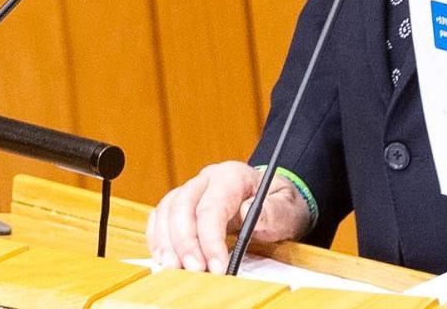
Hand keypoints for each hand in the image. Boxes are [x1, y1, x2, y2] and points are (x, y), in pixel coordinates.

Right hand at [146, 161, 310, 271]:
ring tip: (174, 268)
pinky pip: (161, 217)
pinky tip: (165, 258)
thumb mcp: (287, 208)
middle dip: (185, 243)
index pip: (212, 207)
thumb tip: (250, 210)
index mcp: (232, 176)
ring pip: (167, 211)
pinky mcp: (181, 204)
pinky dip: (159, 238)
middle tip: (194, 270)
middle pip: (183, 207)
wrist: (273, 201)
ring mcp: (192, 190)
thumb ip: (273, 210)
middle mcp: (207, 179)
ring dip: (167, 242)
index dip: (210, 239)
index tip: (217, 266)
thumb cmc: (279, 205)